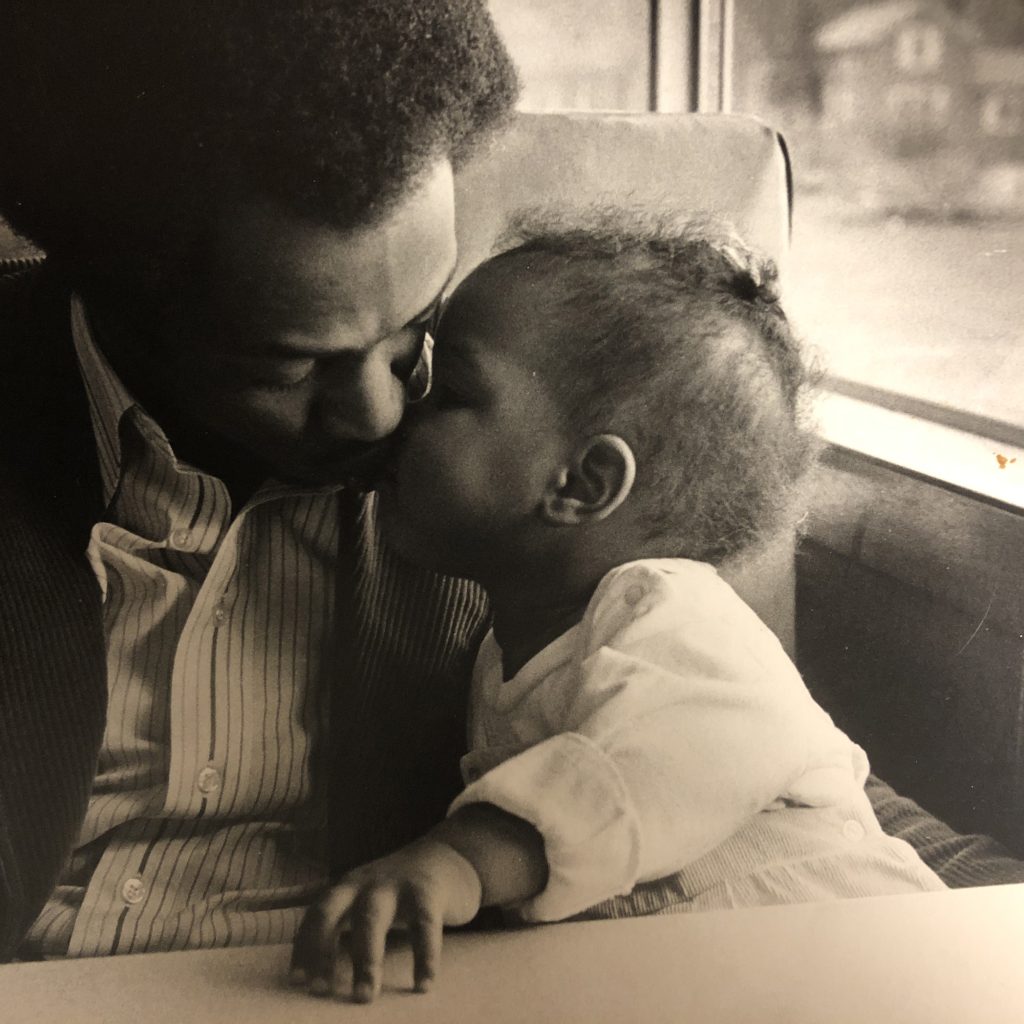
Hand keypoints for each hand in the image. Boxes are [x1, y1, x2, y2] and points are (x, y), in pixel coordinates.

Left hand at [290, 837, 482, 1002]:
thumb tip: (321, 979)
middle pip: (334, 913)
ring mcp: (396, 884)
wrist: (448, 856)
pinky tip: (423, 984)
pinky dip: (424, 956)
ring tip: (364, 996)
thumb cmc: (400, 891)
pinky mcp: (428, 891)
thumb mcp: (367, 899)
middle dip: (324, 952)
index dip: (305, 946)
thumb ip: (345, 925)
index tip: (297, 981)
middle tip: (320, 992)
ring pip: (373, 919)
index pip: (316, 915)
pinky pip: (424, 925)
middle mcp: (365, 883)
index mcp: (347, 887)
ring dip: (366, 959)